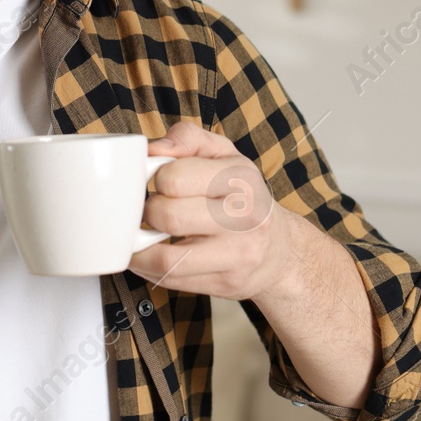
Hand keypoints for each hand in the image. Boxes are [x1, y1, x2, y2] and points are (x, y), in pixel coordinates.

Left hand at [128, 120, 307, 300]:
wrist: (280, 250)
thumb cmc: (244, 197)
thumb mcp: (225, 154)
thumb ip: (187, 138)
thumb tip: (153, 149)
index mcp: (240, 178)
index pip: (175, 177)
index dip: (157, 178)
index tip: (159, 182)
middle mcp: (245, 216)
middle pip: (168, 217)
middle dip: (149, 213)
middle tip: (153, 210)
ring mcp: (237, 254)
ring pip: (166, 258)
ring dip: (140, 249)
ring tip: (141, 237)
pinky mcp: (226, 282)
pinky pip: (171, 280)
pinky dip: (149, 269)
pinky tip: (150, 257)